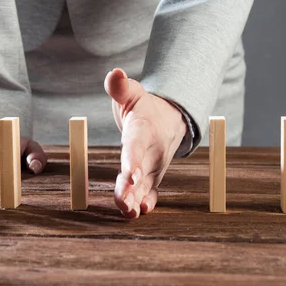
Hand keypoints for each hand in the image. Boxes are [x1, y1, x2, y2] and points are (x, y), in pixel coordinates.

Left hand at [104, 68, 186, 218]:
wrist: (170, 118)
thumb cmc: (144, 105)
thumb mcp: (132, 92)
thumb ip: (119, 86)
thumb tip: (115, 72)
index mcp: (143, 130)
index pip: (136, 146)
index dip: (132, 160)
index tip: (128, 174)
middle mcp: (151, 151)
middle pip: (140, 172)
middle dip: (131, 189)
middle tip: (123, 203)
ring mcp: (154, 166)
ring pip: (144, 186)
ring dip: (136, 200)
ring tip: (127, 213)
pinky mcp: (154, 176)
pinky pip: (151, 191)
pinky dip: (147, 202)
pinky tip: (140, 212)